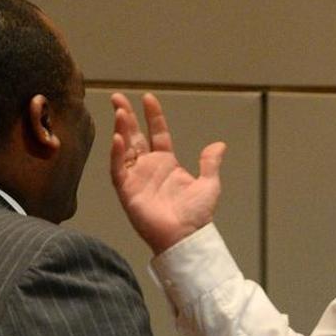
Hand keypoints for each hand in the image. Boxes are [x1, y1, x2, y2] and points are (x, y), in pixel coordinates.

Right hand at [109, 92, 226, 253]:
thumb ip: (210, 163)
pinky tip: (117, 139)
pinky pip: (118, 169)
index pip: (157, 133)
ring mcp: (136, 178)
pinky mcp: (127, 191)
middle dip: (127, 116)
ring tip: (119, 111)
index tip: (149, 98)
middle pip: (135, 136)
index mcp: (167, 164)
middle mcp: (149, 168)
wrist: (186, 237)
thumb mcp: (209, 184)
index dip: (153, 116)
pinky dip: (116, 154)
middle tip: (118, 97)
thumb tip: (219, 145)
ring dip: (121, 130)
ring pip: (124, 149)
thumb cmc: (197, 216)